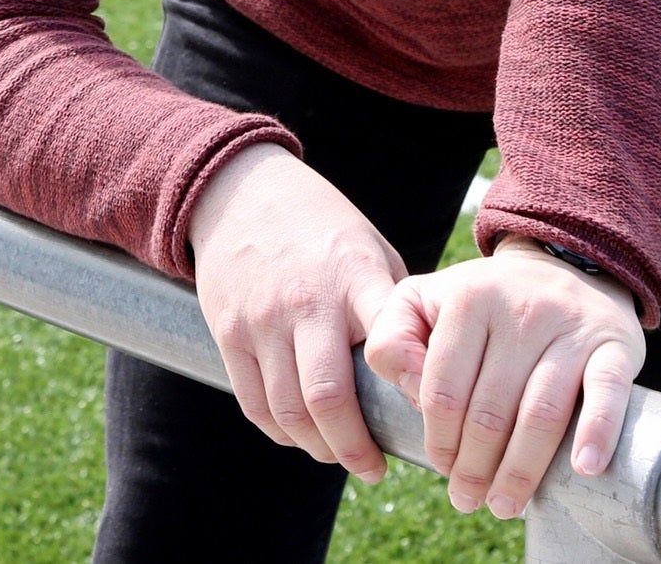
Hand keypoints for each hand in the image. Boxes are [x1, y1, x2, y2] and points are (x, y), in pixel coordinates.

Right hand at [187, 143, 406, 477]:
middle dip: (356, 448)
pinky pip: (255, 405)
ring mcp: (262, 320)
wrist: (240, 192)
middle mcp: (306, 302)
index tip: (432, 423)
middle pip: (330, 398)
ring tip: (341, 456)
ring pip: (289, 413)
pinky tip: (304, 437)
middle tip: (374, 468)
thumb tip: (425, 373)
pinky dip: (283, 433)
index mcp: (355, 276)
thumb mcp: (370, 249)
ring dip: (319, 449)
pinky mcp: (228, 334)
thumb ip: (393, 307)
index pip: (390, 341)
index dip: (416, 390)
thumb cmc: (321, 228)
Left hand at [363, 238, 645, 518]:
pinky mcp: (613, 344)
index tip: (442, 468)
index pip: (444, 391)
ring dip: (520, 471)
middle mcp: (520, 308)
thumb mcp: (423, 300)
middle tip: (468, 499)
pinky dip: (597, 431)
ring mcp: (570, 326)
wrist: (566, 264)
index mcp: (469, 299)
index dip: (438, 441)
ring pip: (541, 413)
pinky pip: (607, 391)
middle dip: (474, 469)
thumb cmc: (484, 300)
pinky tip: (584, 468)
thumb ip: (392, 339)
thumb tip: (405, 389)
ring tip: (505, 505)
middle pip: (490, 412)